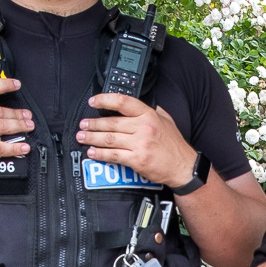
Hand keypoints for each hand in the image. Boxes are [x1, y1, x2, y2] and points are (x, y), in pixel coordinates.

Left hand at [77, 95, 197, 186]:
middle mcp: (143, 127)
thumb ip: (151, 110)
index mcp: (149, 115)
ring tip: (82, 137)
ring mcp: (140, 144)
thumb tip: (135, 105)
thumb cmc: (174, 145)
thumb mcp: (166, 120)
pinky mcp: (137, 160)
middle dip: (93, 124)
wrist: (183, 167)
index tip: (93, 101)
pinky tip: (92, 152)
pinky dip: (100, 154)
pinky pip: (113, 155)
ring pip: (109, 139)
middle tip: (83, 124)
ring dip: (92, 138)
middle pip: (111, 123)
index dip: (105, 100)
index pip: (122, 102)